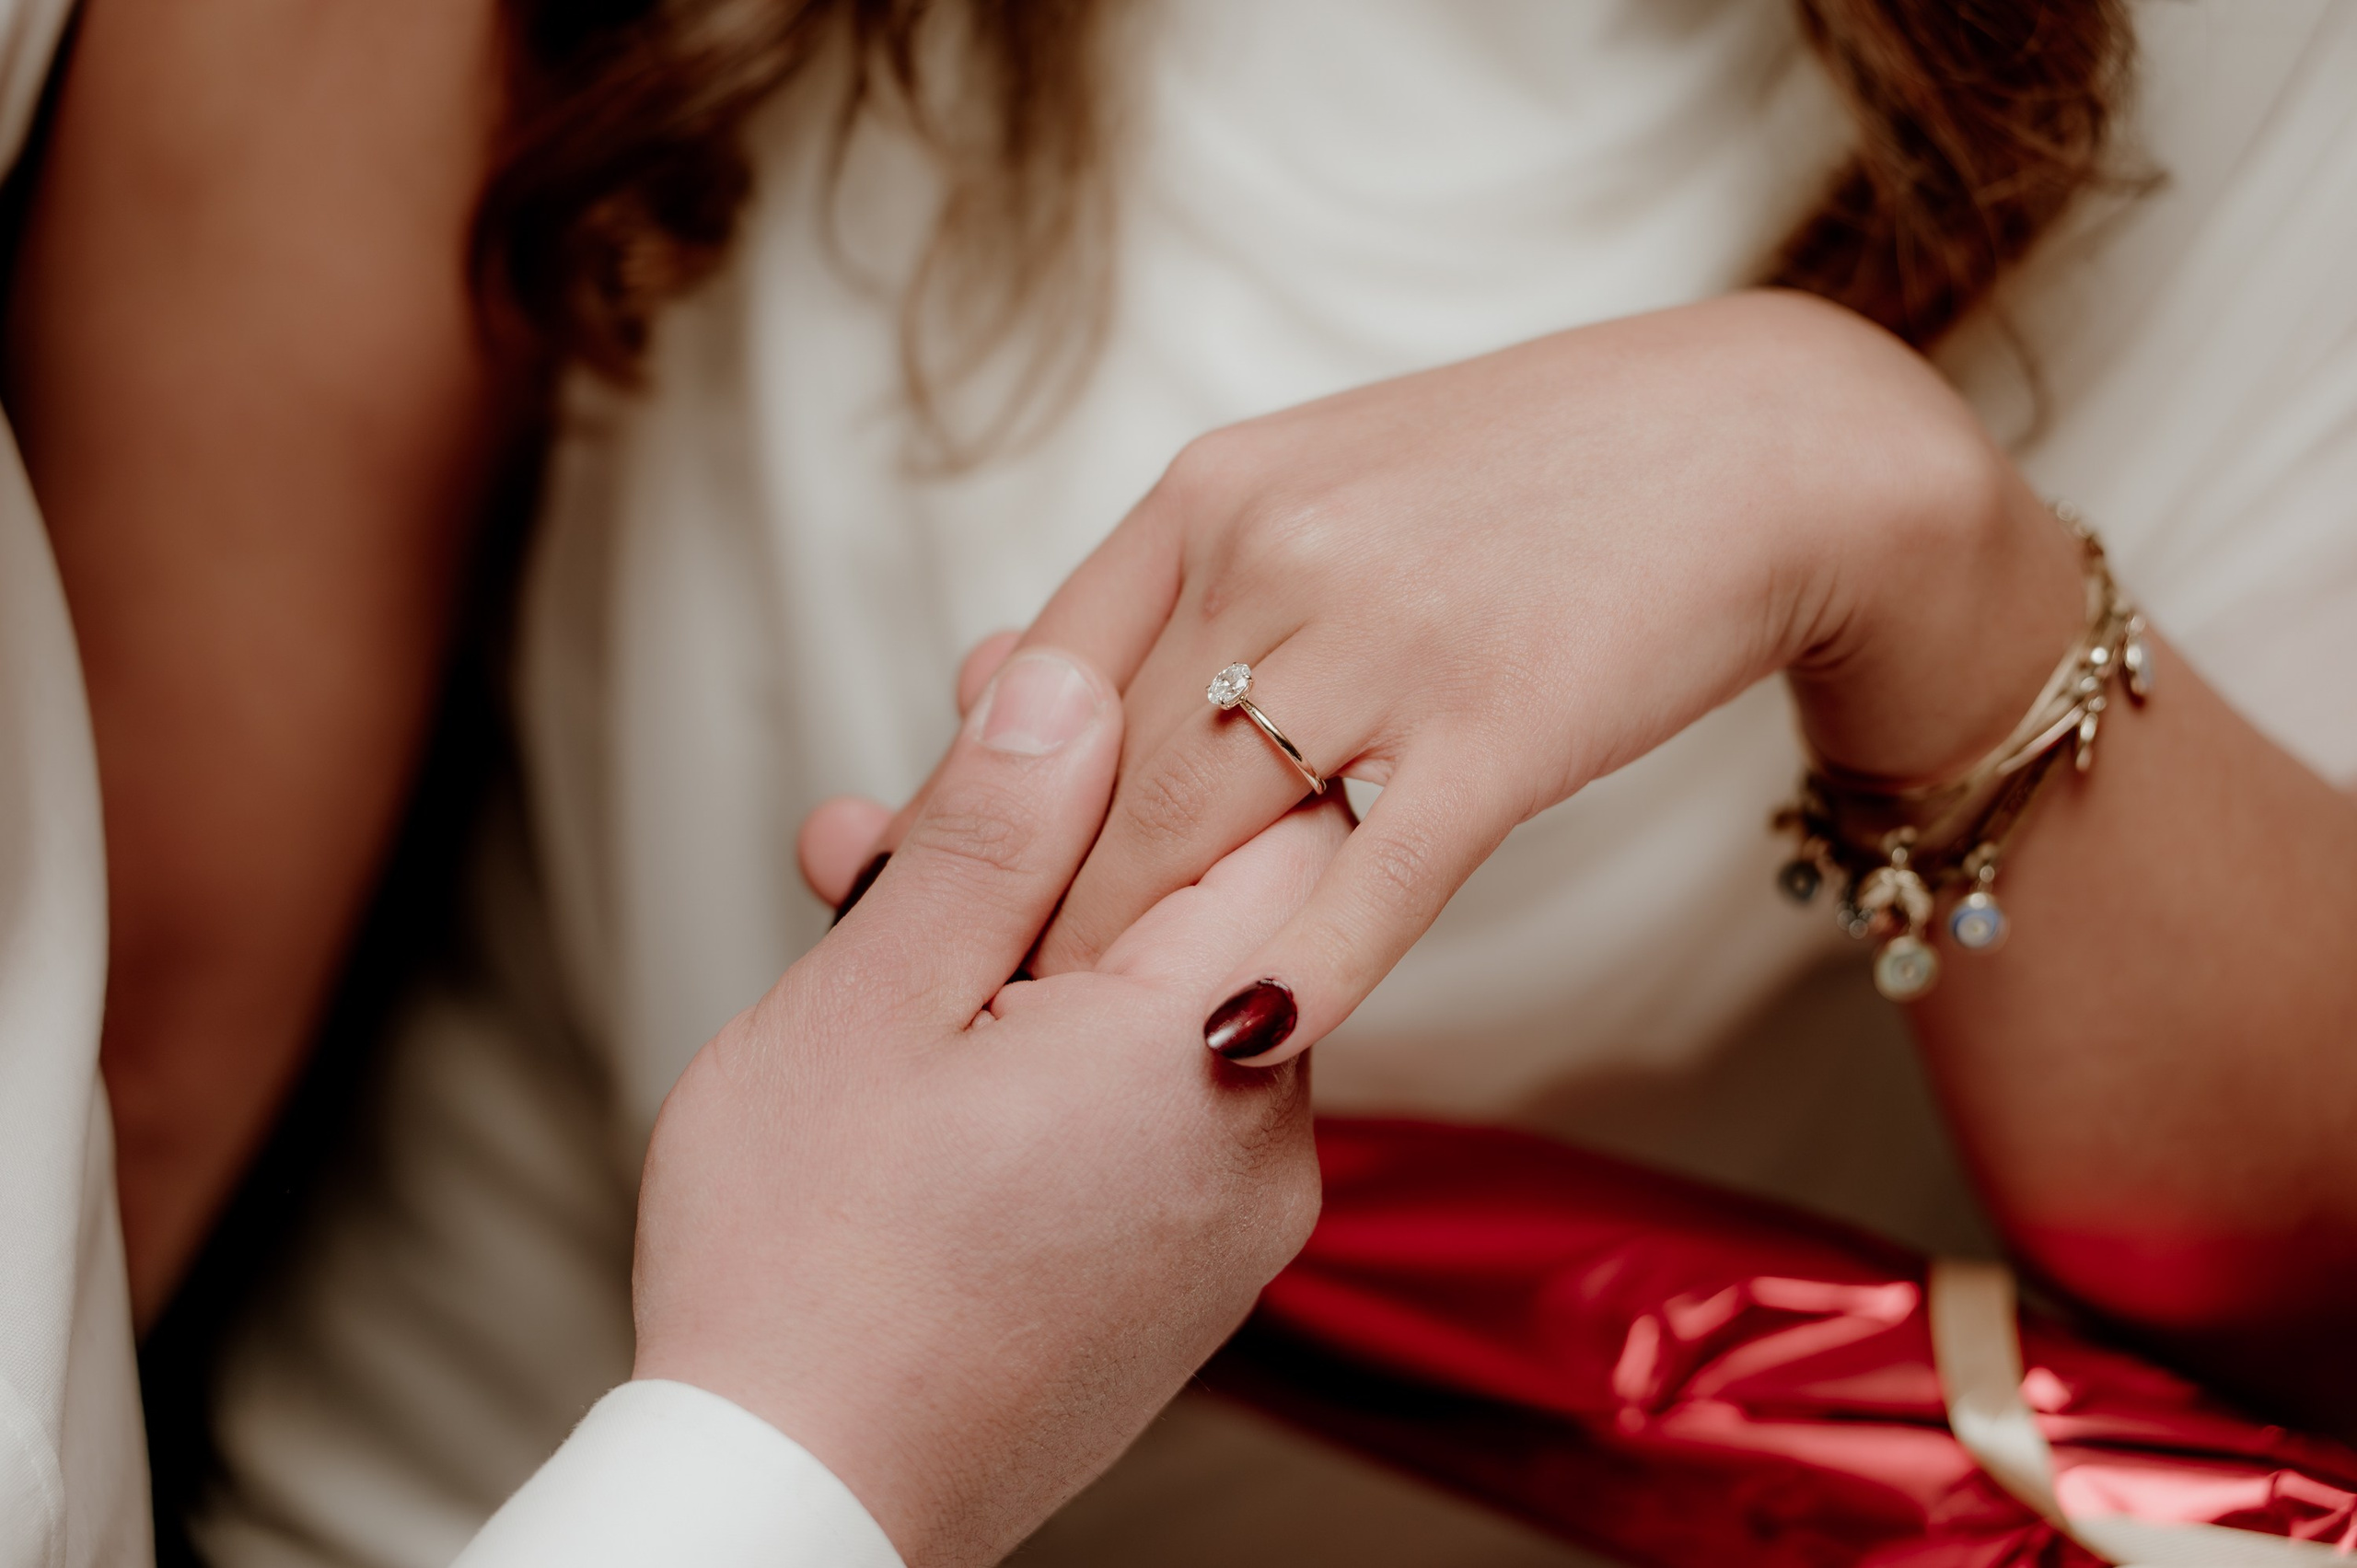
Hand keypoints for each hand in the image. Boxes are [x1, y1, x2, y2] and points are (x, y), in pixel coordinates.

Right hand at [631, 647, 1340, 1567]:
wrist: (801, 1511)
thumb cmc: (809, 1273)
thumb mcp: (876, 1000)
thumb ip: (994, 830)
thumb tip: (1070, 683)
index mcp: (1204, 1051)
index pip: (1273, 814)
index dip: (1152, 731)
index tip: (1032, 693)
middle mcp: (1259, 1141)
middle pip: (1202, 913)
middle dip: (1057, 841)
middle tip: (912, 808)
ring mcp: (1228, 1224)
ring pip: (1158, 1014)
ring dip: (1035, 948)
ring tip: (878, 918)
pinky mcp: (1181, 1280)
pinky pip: (1146, 1116)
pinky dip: (1057, 1057)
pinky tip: (938, 1042)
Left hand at [1006, 290, 2083, 1062]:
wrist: (1755, 447)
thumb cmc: (1530, 478)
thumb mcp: (1327, 479)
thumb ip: (1198, 581)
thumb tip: (1049, 690)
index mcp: (1212, 489)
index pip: (1043, 678)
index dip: (986, 813)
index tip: (947, 911)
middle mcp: (1271, 550)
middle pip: (1104, 772)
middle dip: (1039, 907)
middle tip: (984, 1016)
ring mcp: (1383, 638)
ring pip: (1199, 832)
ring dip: (1131, 955)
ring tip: (1069, 1059)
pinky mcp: (1496, 728)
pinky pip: (1367, 877)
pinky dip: (1297, 969)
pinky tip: (1238, 1041)